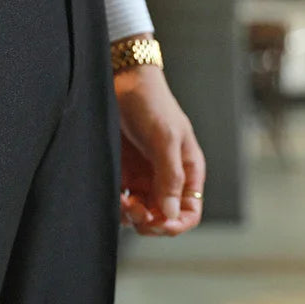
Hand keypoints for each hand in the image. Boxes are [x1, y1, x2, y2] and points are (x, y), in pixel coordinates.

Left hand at [114, 36, 205, 236]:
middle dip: (150, 221)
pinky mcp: (123, 171)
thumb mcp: (165, 136)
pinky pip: (122, 199)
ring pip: (141, 213)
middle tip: (135, 210)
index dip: (176, 224)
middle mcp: (167, 177)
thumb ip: (170, 175)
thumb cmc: (151, 102)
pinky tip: (115, 195)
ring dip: (131, 216)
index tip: (157, 222)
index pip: (189, 212)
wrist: (123, 79)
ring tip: (122, 202)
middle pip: (163, 217)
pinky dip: (118, 204)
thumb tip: (172, 213)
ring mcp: (144, 175)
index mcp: (187, 170)